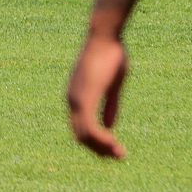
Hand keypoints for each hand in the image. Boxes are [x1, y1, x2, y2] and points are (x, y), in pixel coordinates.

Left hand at [68, 32, 129, 159]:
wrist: (104, 34)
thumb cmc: (111, 53)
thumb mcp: (112, 84)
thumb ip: (110, 105)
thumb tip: (110, 126)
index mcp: (77, 95)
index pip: (81, 127)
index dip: (97, 141)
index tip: (115, 148)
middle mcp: (72, 99)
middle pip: (81, 136)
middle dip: (99, 149)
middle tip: (118, 156)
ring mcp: (76, 99)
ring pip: (84, 136)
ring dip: (102, 148)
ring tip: (119, 154)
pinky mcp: (84, 98)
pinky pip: (90, 129)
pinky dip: (101, 140)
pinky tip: (114, 143)